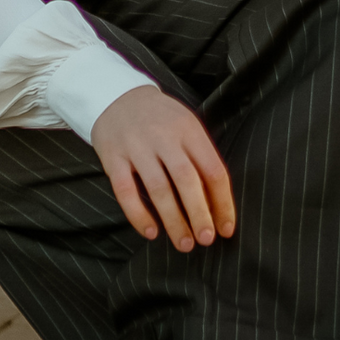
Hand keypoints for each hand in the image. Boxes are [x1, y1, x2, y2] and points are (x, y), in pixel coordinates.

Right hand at [90, 85, 236, 251]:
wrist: (117, 96)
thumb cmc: (160, 119)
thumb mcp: (186, 127)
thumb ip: (200, 158)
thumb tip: (217, 204)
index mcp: (189, 130)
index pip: (213, 170)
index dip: (223, 203)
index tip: (226, 228)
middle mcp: (164, 137)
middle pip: (187, 181)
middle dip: (199, 214)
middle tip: (206, 240)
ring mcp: (137, 147)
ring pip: (158, 189)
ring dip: (173, 220)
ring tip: (184, 243)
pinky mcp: (113, 158)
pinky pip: (126, 191)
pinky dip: (138, 215)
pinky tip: (151, 232)